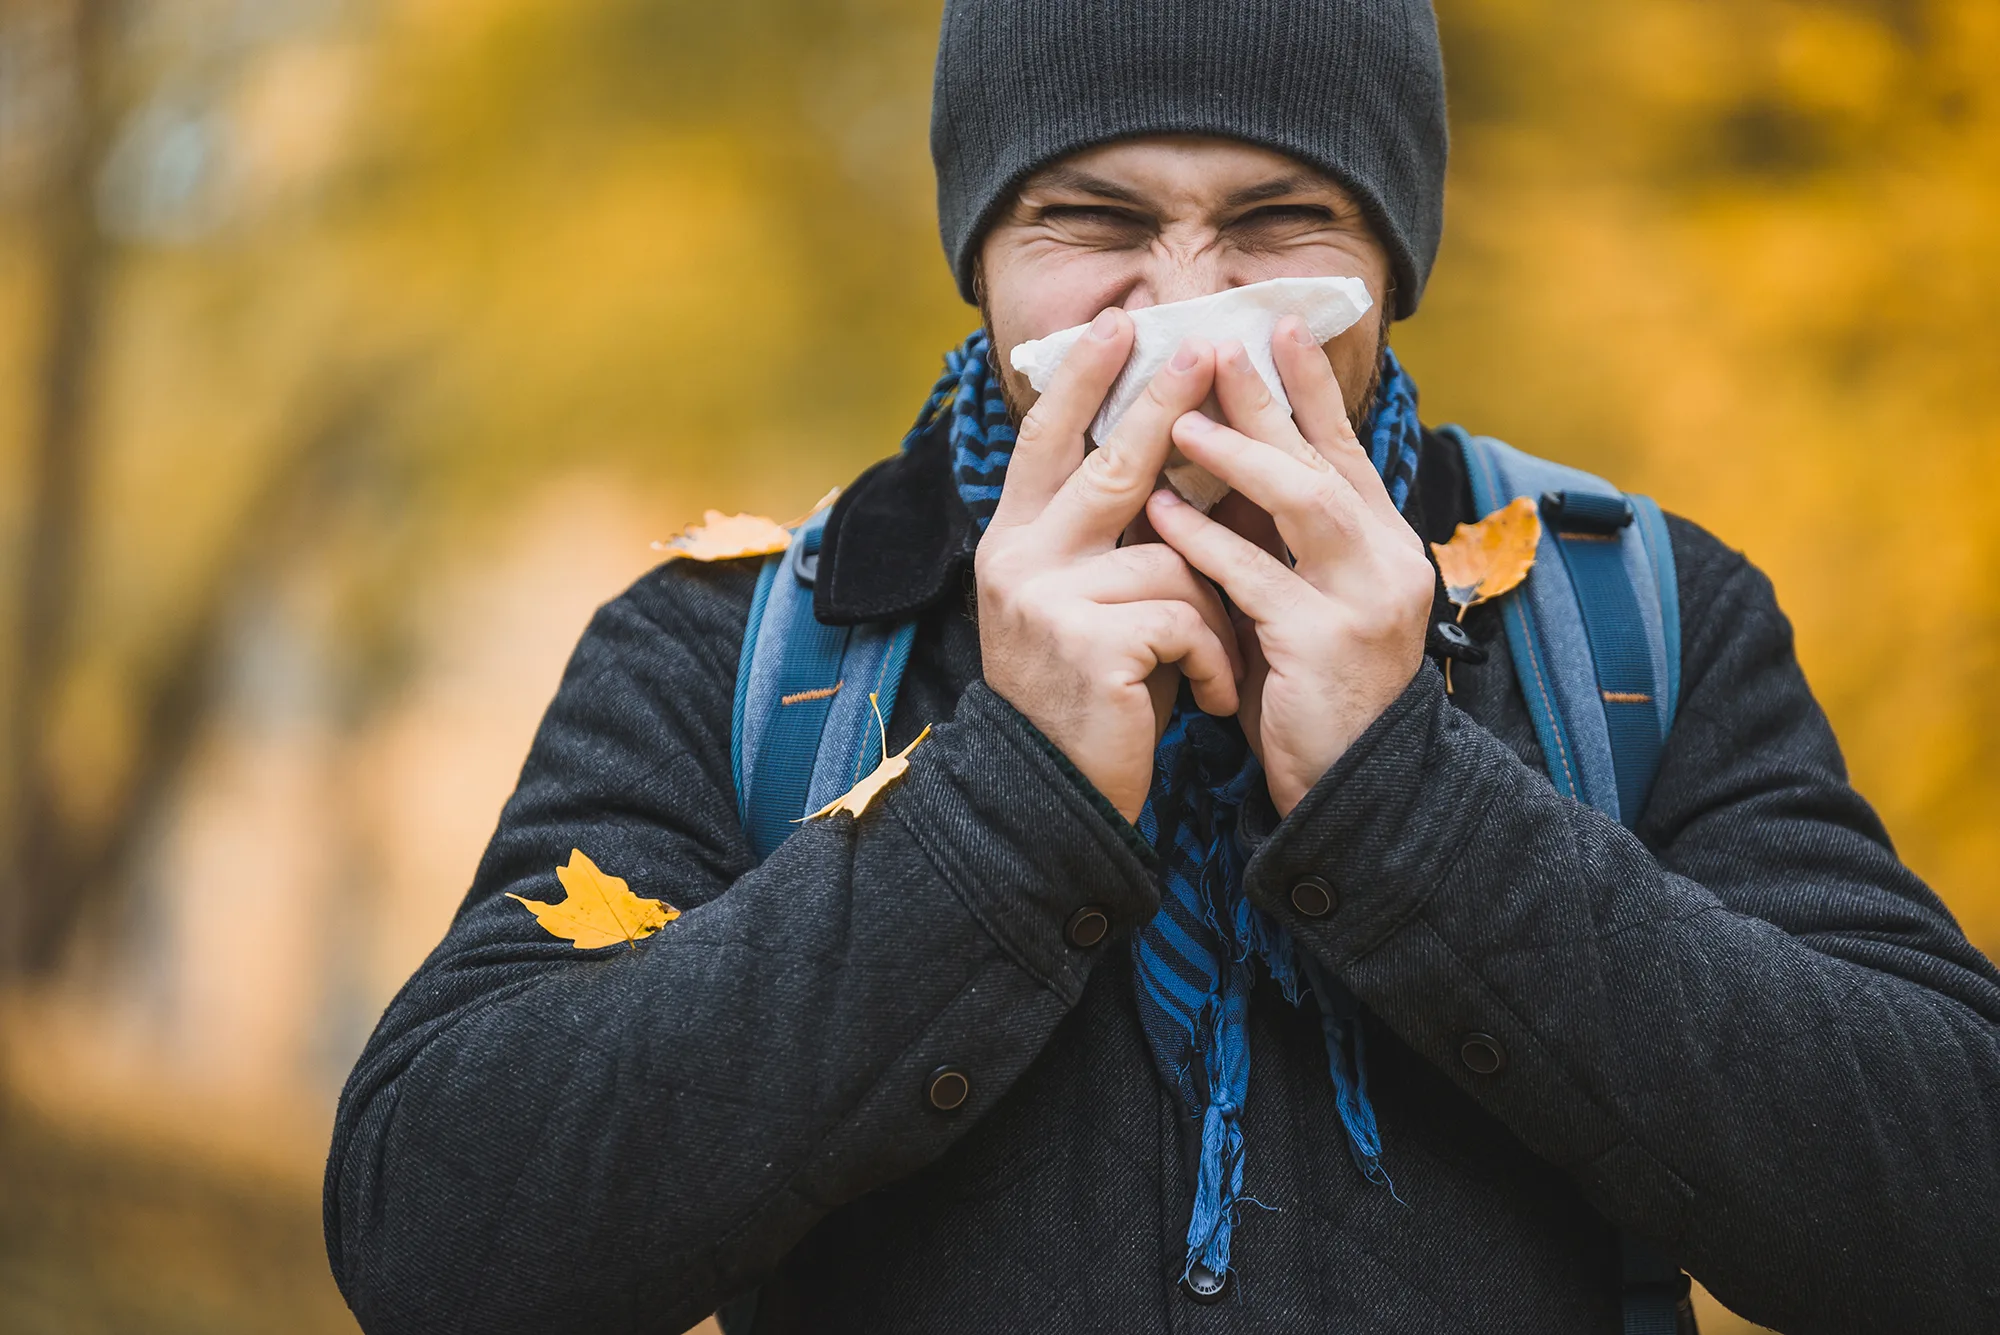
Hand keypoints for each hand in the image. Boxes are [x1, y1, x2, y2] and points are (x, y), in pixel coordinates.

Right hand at [976, 311, 1241, 821]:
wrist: (1053, 803)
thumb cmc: (1088, 699)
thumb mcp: (1082, 607)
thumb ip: (1104, 541)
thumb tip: (1167, 456)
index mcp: (1013, 543)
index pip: (1046, 440)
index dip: (1082, 379)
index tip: (1121, 323)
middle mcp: (1017, 560)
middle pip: (1108, 463)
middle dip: (1164, 403)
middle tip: (1204, 345)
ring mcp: (1048, 600)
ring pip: (1173, 556)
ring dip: (1215, 613)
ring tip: (1215, 665)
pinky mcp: (1090, 645)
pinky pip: (1187, 617)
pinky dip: (1216, 661)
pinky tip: (1210, 700)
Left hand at [1146, 318, 1433, 814]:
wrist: (1348, 790)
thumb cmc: (1308, 692)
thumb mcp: (1294, 601)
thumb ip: (1271, 541)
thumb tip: (1215, 462)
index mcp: (1381, 544)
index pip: (1343, 448)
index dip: (1311, 387)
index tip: (1278, 324)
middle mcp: (1387, 560)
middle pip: (1324, 459)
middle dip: (1272, 399)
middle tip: (1222, 343)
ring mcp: (1365, 601)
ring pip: (1305, 504)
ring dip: (1241, 457)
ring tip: (1181, 421)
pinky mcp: (1329, 645)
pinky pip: (1259, 580)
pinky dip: (1208, 544)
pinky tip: (1163, 515)